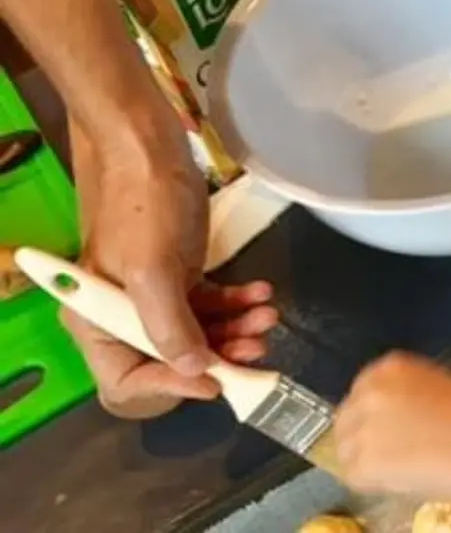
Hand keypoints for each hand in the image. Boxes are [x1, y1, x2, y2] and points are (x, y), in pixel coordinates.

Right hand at [66, 116, 276, 417]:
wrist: (151, 149)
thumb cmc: (143, 207)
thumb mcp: (152, 271)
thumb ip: (170, 326)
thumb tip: (195, 372)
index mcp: (97, 322)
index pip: (130, 380)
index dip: (173, 387)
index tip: (218, 382)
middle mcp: (121, 316)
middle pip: (170, 361)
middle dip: (217, 356)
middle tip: (257, 347)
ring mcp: (152, 296)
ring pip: (198, 332)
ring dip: (236, 329)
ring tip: (267, 314)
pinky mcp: (179, 275)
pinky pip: (210, 304)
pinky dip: (236, 302)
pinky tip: (260, 292)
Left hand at [335, 352, 450, 496]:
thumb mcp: (438, 386)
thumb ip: (407, 395)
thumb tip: (395, 416)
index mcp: (390, 367)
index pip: (361, 390)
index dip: (371, 413)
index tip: (384, 426)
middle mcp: (370, 391)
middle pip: (346, 417)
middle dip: (361, 434)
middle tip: (387, 452)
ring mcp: (363, 427)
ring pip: (345, 449)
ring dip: (363, 459)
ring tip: (394, 468)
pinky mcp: (364, 463)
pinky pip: (354, 476)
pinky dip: (370, 481)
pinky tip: (397, 479)